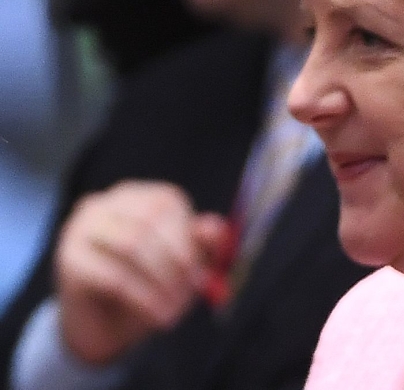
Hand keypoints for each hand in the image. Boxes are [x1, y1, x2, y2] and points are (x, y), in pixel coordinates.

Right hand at [54, 180, 227, 364]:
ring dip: (161, 281)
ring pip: (131, 245)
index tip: (203, 272)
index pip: (167, 203)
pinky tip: (157, 316)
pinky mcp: (68, 259)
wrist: (101, 325)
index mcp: (136, 196)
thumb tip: (218, 228)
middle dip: (176, 259)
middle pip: (149, 220)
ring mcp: (80, 228)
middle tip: (193, 290)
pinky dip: (143, 298)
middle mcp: (105, 203)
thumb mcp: (180, 264)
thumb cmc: (146, 285)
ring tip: (175, 309)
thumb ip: (201, 243)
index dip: (189, 238)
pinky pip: (112, 276)